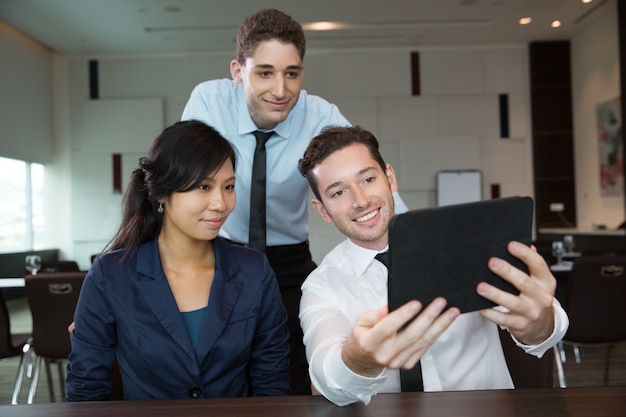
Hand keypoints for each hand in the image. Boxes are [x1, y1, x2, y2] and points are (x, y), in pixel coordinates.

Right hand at [341, 298, 459, 376]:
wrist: (362, 360)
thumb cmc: (363, 336)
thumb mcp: (361, 321)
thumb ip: (374, 315)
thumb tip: (388, 309)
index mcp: (370, 342)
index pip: (388, 327)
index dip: (403, 315)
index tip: (416, 303)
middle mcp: (385, 355)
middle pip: (411, 335)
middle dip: (428, 317)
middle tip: (440, 303)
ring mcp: (398, 362)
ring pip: (422, 342)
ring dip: (439, 326)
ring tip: (451, 312)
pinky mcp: (407, 365)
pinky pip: (425, 348)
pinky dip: (436, 334)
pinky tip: (444, 323)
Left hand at [478, 241, 555, 344]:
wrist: (543, 327)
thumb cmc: (536, 297)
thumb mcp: (540, 281)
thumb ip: (532, 264)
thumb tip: (525, 244)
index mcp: (546, 282)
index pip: (538, 265)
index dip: (525, 254)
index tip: (510, 245)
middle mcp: (541, 297)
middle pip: (523, 283)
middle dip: (507, 272)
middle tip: (491, 262)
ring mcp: (531, 312)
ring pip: (512, 302)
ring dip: (495, 294)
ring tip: (480, 286)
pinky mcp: (520, 324)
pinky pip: (503, 319)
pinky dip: (490, 313)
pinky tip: (480, 306)